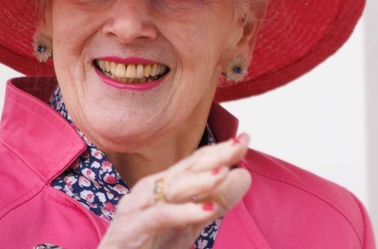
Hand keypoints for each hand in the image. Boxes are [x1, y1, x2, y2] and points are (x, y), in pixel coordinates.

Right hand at [98, 133, 251, 248]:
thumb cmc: (148, 244)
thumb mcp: (189, 223)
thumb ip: (215, 201)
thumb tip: (244, 174)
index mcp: (162, 185)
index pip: (194, 162)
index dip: (219, 149)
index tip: (245, 138)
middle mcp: (149, 190)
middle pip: (185, 168)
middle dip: (214, 156)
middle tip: (241, 144)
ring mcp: (137, 207)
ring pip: (172, 188)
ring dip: (200, 180)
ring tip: (226, 172)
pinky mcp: (131, 228)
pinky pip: (160, 216)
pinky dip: (184, 212)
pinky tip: (207, 210)